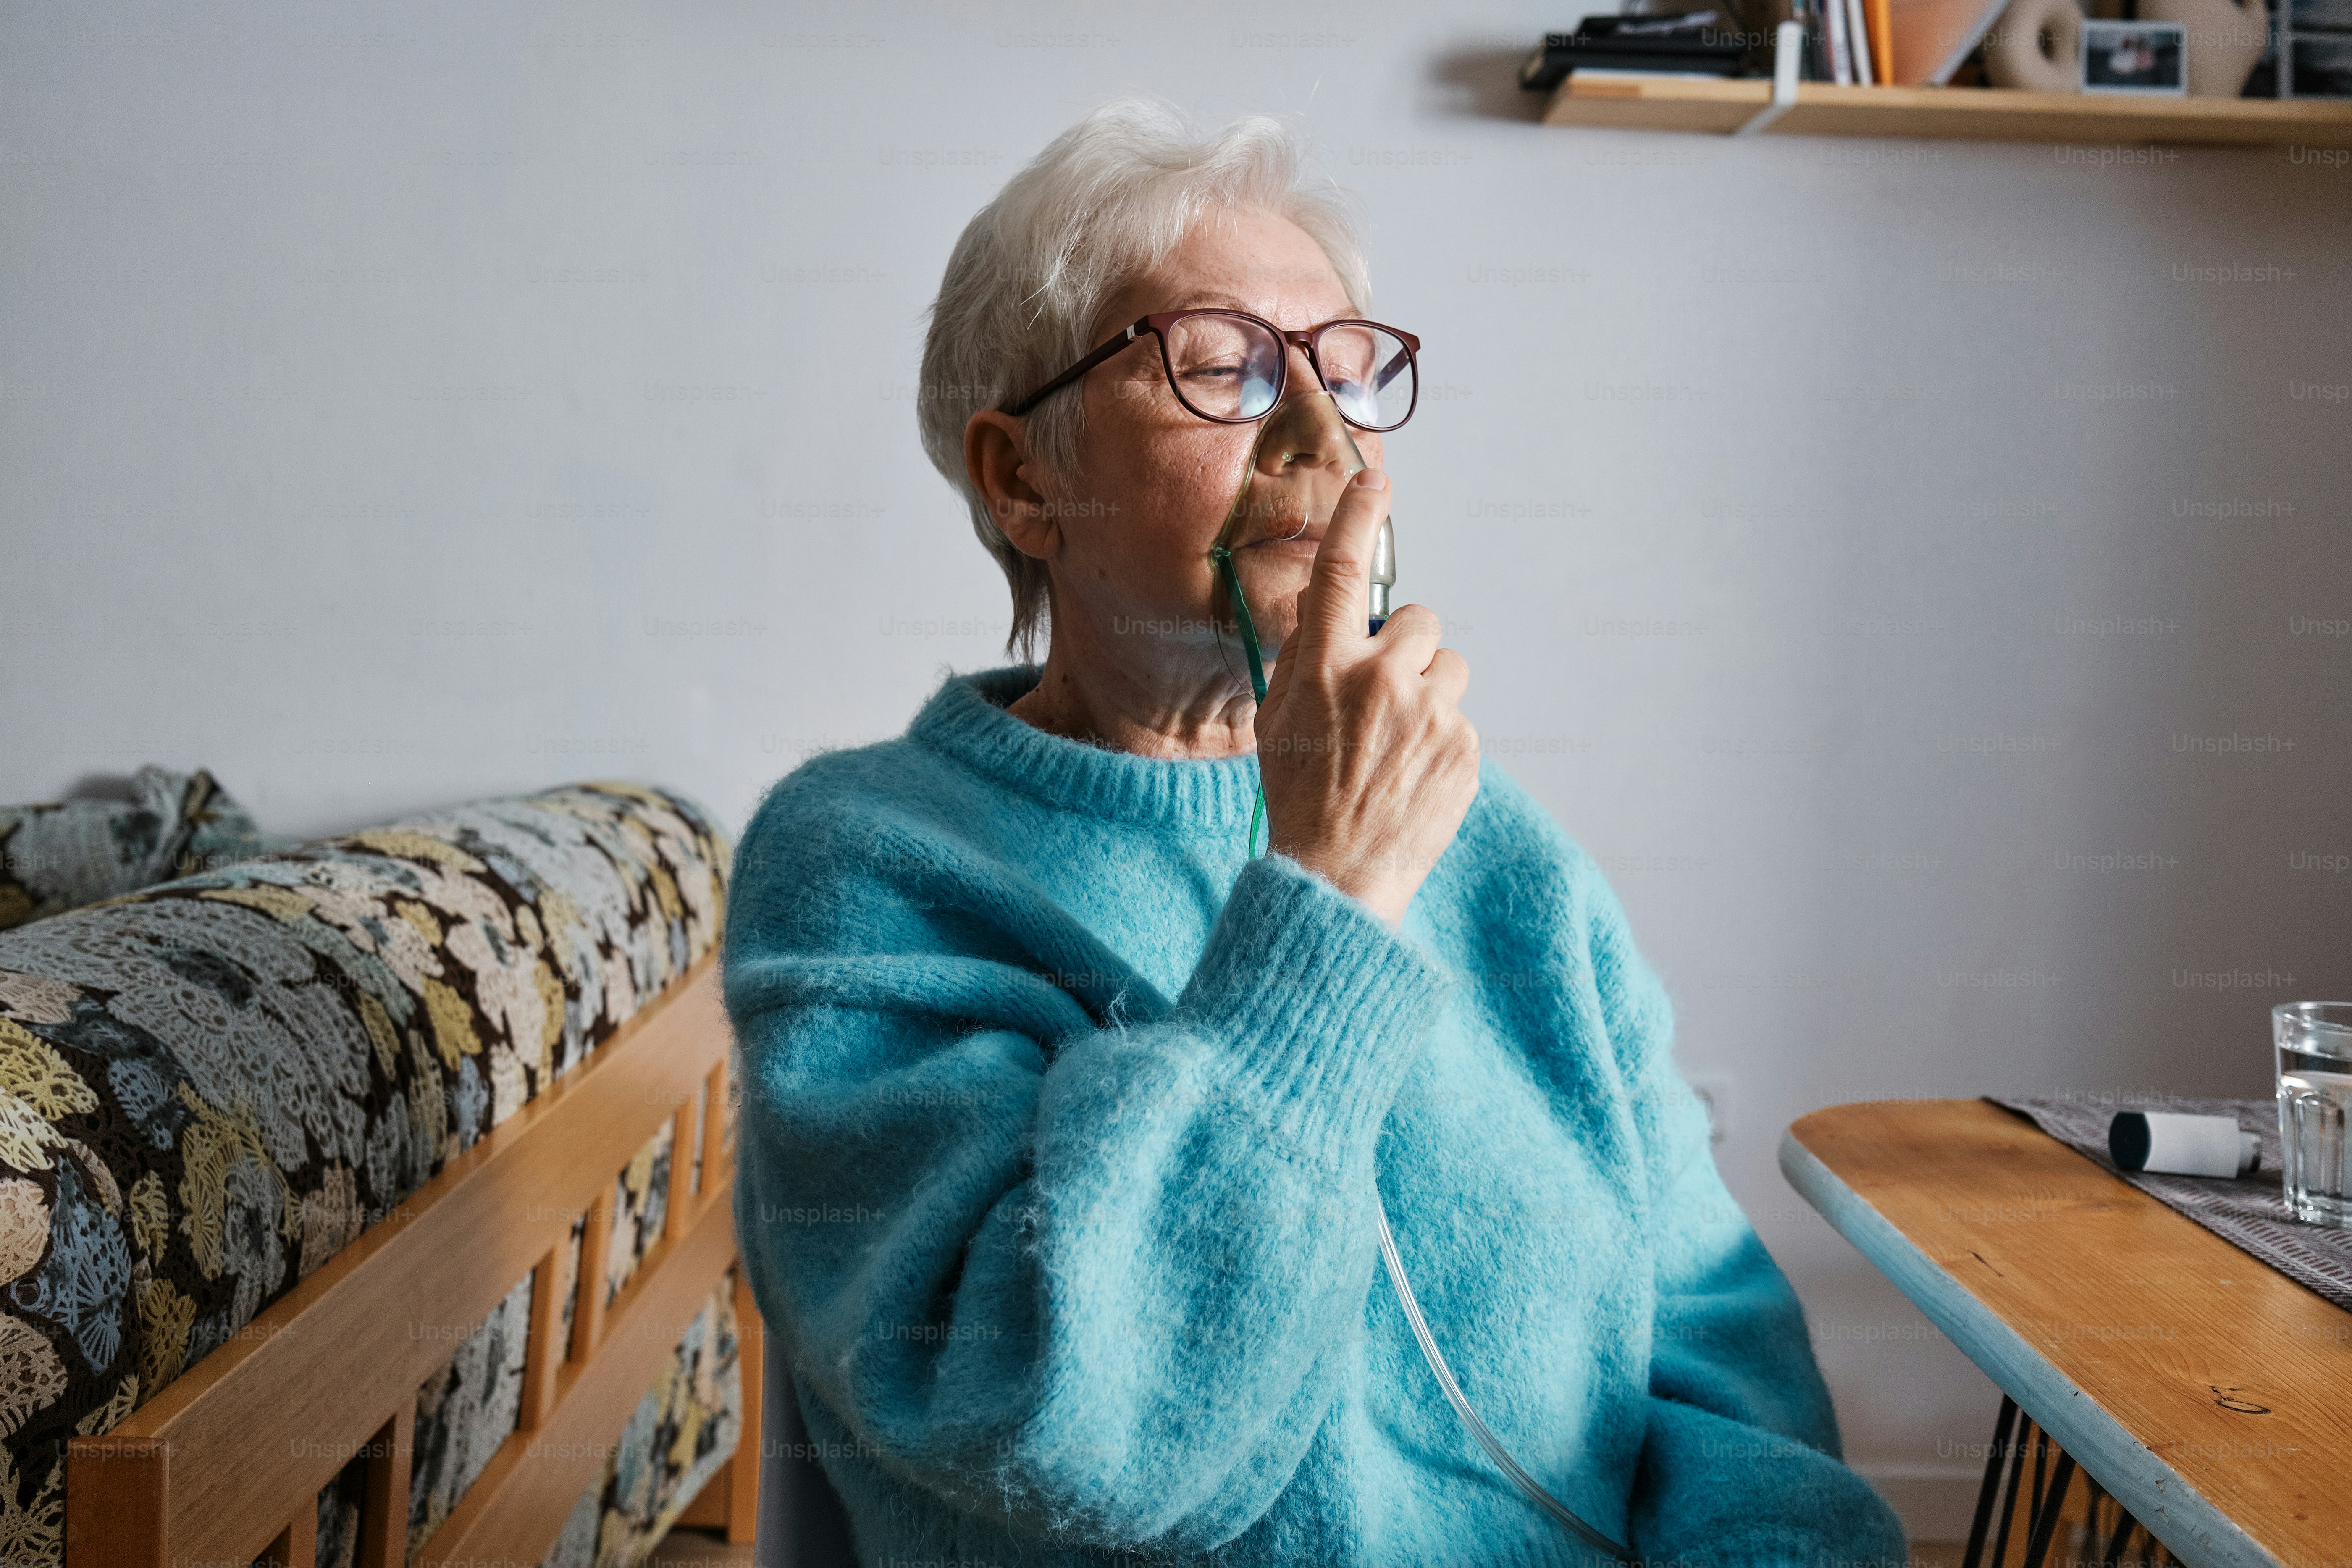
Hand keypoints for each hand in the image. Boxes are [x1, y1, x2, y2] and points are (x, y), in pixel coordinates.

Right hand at [1253, 469, 1478, 927]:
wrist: (1336, 877)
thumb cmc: (1300, 795)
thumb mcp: (1279, 717)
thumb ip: (1306, 658)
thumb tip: (1330, 615)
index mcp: (1325, 668)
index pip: (1343, 572)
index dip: (1358, 517)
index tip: (1375, 480)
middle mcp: (1382, 682)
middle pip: (1420, 621)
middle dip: (1406, 649)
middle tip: (1381, 695)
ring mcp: (1431, 717)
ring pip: (1451, 668)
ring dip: (1430, 692)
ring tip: (1399, 742)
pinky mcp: (1464, 752)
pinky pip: (1461, 720)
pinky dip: (1441, 740)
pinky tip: (1411, 775)